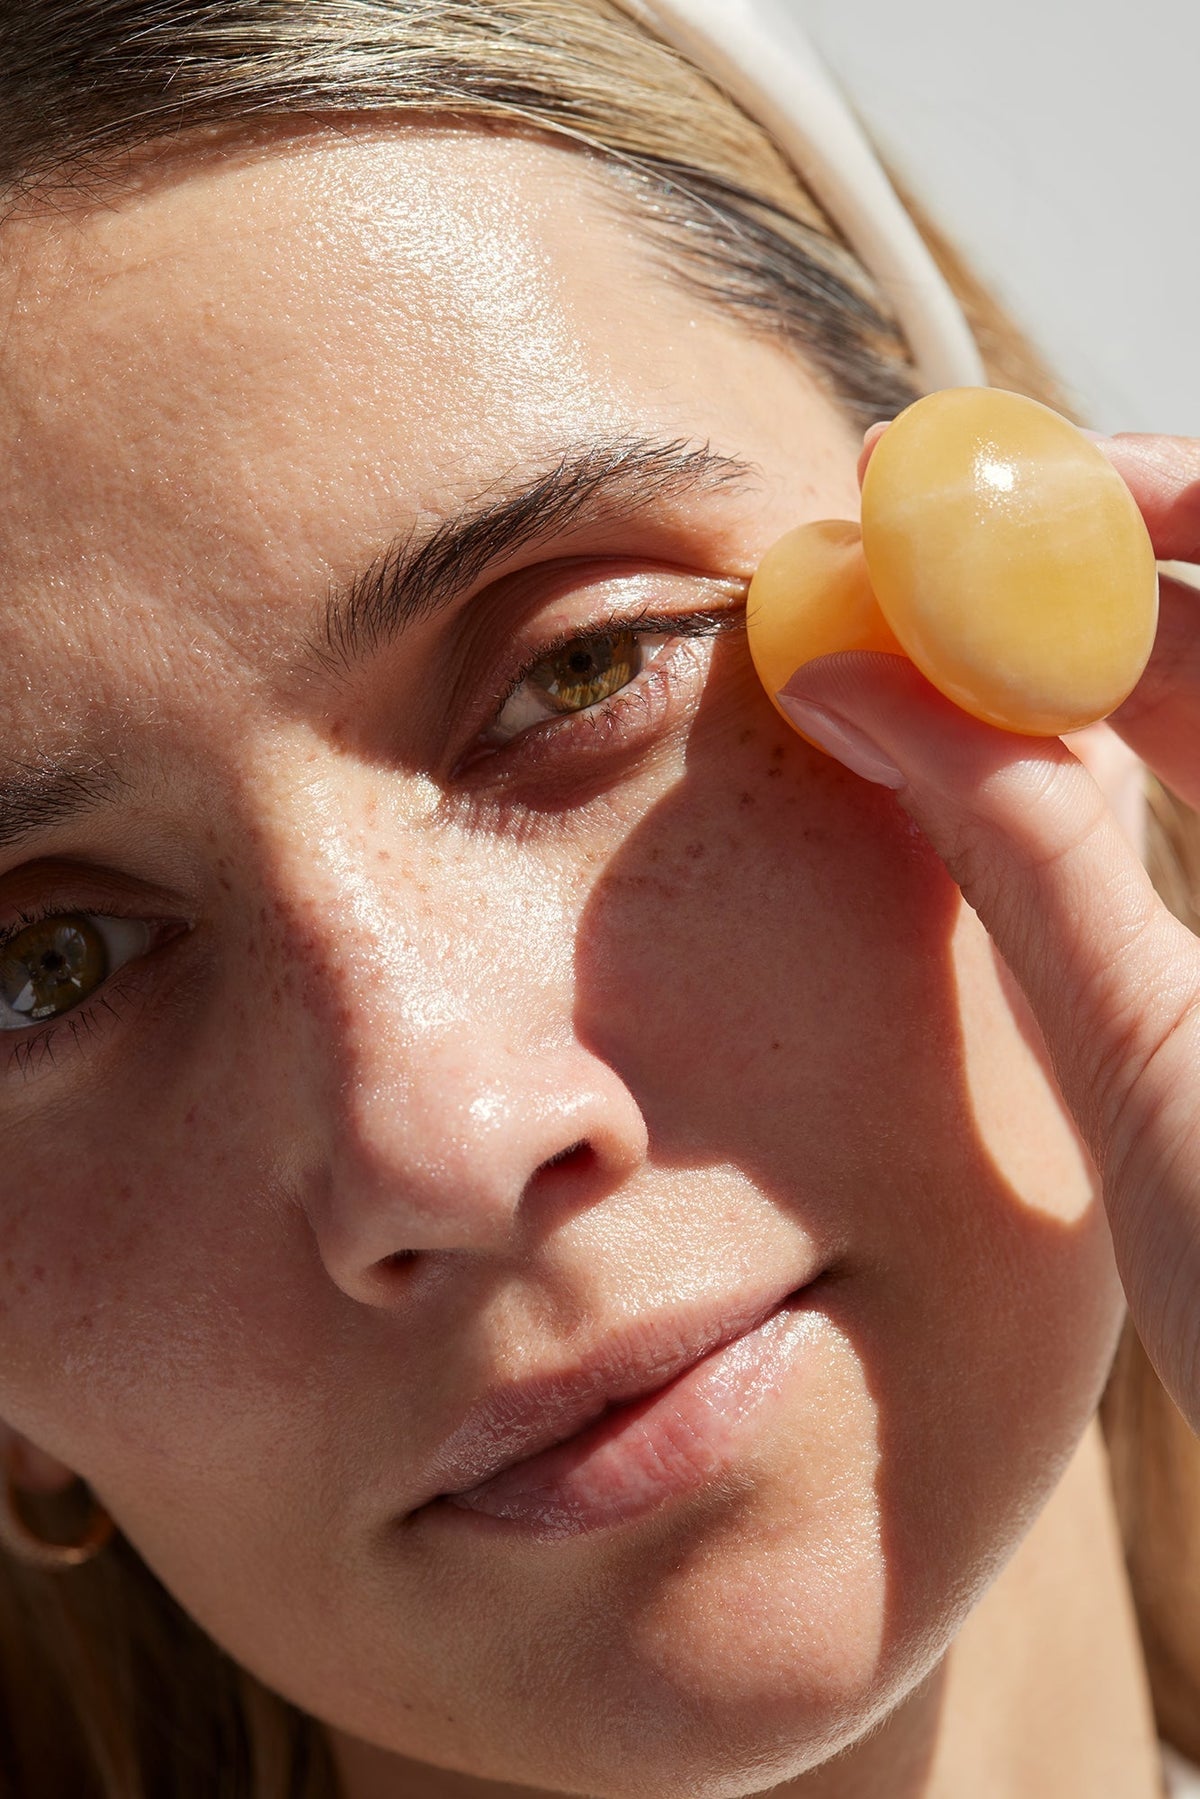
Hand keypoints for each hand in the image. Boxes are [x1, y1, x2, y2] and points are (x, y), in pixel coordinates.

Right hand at [777, 428, 1199, 1433]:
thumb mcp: (1159, 1081)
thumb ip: (1024, 859)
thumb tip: (867, 681)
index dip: (1154, 501)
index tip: (996, 487)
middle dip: (1078, 585)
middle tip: (907, 567)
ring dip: (1068, 680)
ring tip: (918, 660)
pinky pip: (1195, 818)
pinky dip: (1091, 779)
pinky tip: (992, 776)